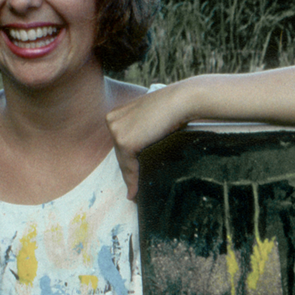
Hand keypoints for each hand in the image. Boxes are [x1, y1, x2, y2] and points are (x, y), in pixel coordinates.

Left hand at [107, 84, 194, 200]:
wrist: (182, 100)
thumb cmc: (174, 105)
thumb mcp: (151, 116)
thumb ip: (142, 128)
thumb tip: (141, 152)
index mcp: (116, 113)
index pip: (120, 143)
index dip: (128, 161)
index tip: (132, 176)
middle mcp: (112, 120)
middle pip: (120, 153)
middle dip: (128, 170)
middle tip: (134, 190)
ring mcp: (116, 130)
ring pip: (123, 161)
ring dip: (130, 178)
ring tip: (135, 194)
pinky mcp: (125, 142)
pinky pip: (128, 167)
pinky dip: (132, 182)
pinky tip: (134, 194)